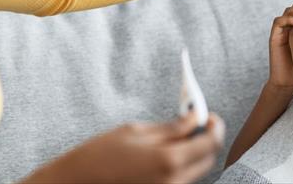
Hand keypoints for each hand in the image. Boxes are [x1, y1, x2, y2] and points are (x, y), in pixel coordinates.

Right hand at [23, 113, 224, 183]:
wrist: (77, 182)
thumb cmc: (102, 153)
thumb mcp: (137, 131)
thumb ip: (172, 127)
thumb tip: (195, 117)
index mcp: (169, 160)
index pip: (210, 143)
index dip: (215, 127)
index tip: (211, 116)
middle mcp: (174, 181)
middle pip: (208, 160)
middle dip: (206, 140)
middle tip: (196, 124)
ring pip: (196, 171)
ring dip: (193, 154)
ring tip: (176, 138)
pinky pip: (181, 180)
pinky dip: (180, 166)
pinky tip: (165, 155)